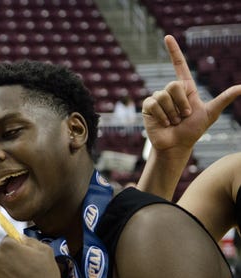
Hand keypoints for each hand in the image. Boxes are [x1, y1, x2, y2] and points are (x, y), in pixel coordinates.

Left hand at [0, 235, 63, 277]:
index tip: (22, 254)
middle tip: (21, 268)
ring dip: (3, 270)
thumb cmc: (46, 273)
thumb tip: (20, 238)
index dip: (15, 247)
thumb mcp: (44, 250)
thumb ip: (29, 240)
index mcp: (6, 245)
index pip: (7, 240)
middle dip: (7, 258)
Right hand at [142, 35, 240, 157]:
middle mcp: (170, 91)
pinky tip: (164, 123)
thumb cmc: (193, 130)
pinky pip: (154, 104)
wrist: (177, 145)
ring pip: (164, 96)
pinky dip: (162, 115)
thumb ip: (224, 99)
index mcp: (185, 88)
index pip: (179, 65)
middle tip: (184, 116)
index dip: (173, 51)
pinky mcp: (148, 107)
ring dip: (172, 113)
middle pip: (174, 85)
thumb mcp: (210, 113)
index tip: (167, 37)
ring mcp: (158, 98)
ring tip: (173, 121)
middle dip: (182, 103)